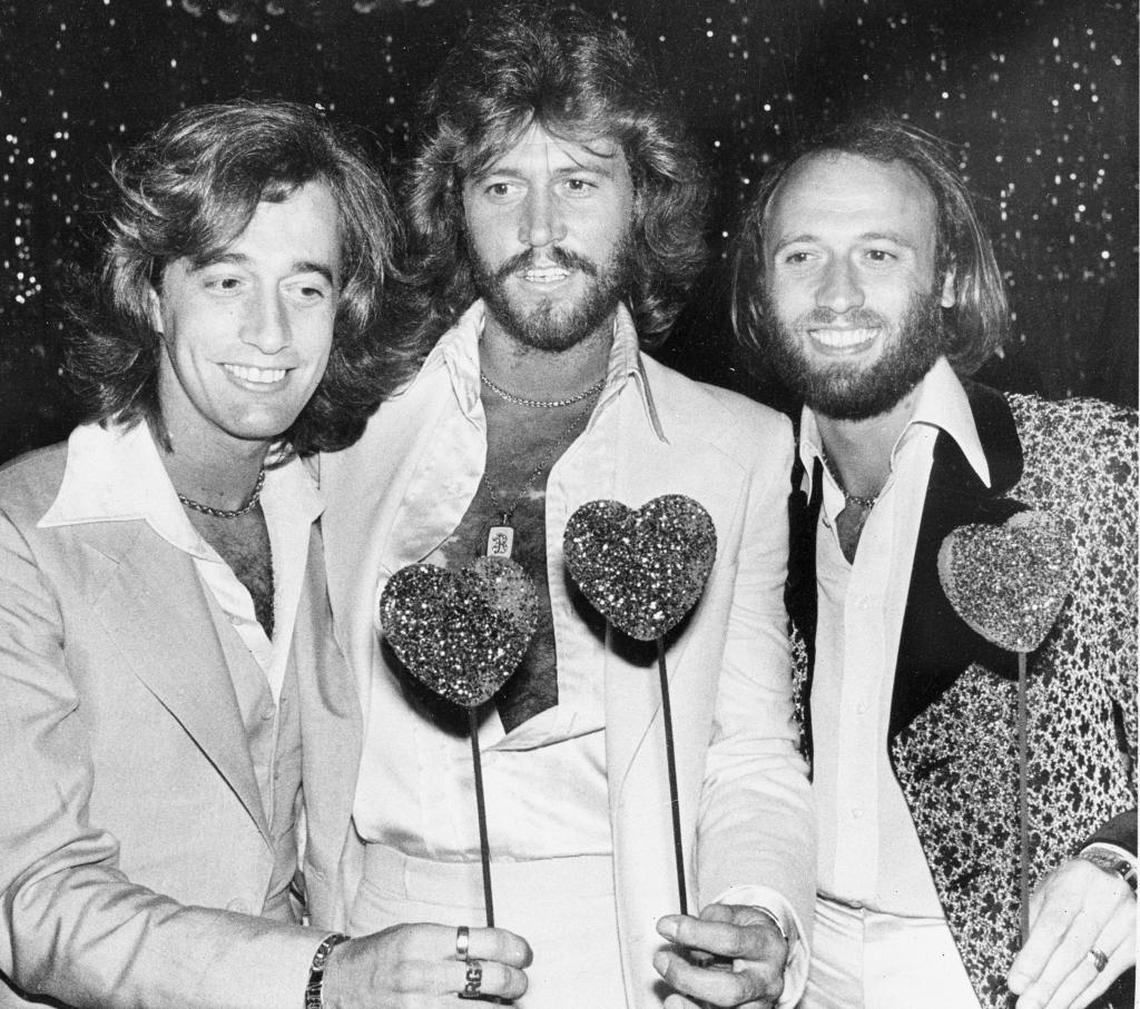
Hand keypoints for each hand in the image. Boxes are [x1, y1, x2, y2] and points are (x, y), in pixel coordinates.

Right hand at [323, 922, 531, 1007]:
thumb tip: (500, 952)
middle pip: (491, 978)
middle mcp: (423, 973)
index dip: (515, 949)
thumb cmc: (382, 955)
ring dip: (503, 1008)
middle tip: (519, 981)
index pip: (487, 942)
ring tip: (508, 1003)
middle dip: (516, 981)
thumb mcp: (417, 934)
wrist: (341, 983)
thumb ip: (454, 943)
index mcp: (425, 939)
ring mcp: (419, 1005)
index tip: (523, 954)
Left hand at [654, 903, 788, 1007]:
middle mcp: (767, 981)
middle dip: (689, 978)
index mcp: (767, 946)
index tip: (666, 926)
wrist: (768, 953)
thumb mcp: (734, 914)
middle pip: (730, 990)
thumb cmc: (746, 931)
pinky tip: (676, 1004)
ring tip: (669, 997)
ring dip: (691, 1007)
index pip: (730, 941)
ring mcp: (758, 1005)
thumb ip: (708, 921)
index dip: (695, 933)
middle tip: (661, 960)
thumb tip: (677, 932)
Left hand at [1007, 856, 1135, 1008]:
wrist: (1109, 876)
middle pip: (1072, 951)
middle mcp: (1104, 901)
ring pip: (1090, 968)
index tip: (1017, 982)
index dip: (1034, 957)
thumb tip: (1022, 965)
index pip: (1053, 925)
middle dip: (1046, 983)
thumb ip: (1033, 923)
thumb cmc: (1070, 886)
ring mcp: (1125, 923)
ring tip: (1042, 1008)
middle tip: (1027, 1004)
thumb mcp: (1047, 892)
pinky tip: (1066, 1003)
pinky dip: (1084, 994)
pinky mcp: (1135, 944)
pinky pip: (1106, 976)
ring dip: (1063, 994)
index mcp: (1074, 882)